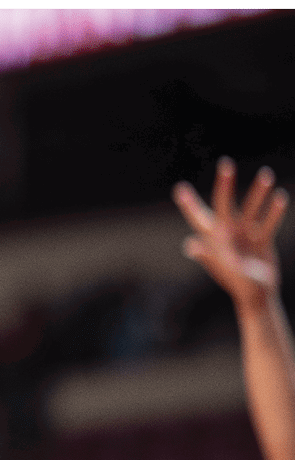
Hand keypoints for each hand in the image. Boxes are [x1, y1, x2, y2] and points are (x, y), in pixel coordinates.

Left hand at [173, 157, 288, 308]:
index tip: (179, 189)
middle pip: (225, 205)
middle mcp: (228, 234)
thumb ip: (210, 256)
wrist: (258, 296)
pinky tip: (280, 198)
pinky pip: (268, 222)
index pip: (199, 218)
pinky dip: (274, 212)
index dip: (189, 204)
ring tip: (266, 175)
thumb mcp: (224, 269)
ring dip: (258, 193)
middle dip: (225, 185)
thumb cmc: (237, 284)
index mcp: (215, 240)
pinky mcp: (261, 240)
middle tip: (226, 164)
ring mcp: (245, 236)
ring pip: (251, 209)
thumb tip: (191, 245)